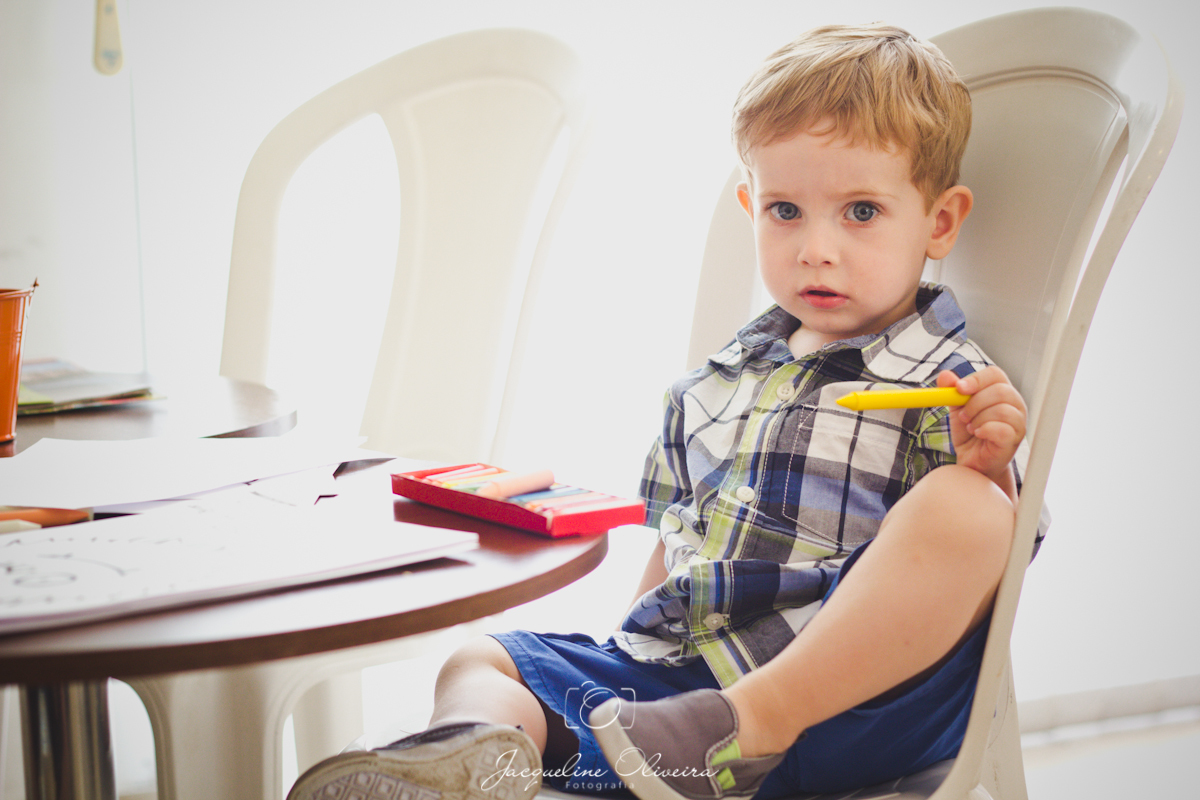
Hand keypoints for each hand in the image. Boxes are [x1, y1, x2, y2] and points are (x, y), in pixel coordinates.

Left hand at [936, 367, 1025, 492]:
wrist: (973, 461)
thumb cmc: (969, 433)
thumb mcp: (956, 409)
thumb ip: (951, 391)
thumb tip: (944, 375)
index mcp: (1001, 391)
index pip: (995, 374)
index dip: (977, 379)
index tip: (959, 388)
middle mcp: (1015, 404)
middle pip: (1000, 390)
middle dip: (974, 403)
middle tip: (963, 416)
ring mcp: (1018, 422)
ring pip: (1002, 410)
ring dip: (978, 418)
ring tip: (971, 428)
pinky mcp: (1015, 439)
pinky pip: (1002, 429)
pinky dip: (984, 430)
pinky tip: (978, 434)